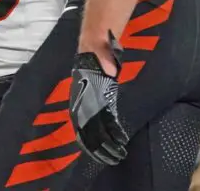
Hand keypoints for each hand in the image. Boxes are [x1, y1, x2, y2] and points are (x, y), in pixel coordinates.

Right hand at [69, 31, 127, 165]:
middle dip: (101, 146)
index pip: (85, 119)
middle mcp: (84, 100)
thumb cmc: (97, 47)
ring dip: (104, 144)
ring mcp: (91, 102)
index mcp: (82, 91)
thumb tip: (110, 69)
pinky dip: (109, 133)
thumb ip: (104, 57)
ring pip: (94, 129)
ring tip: (117, 156)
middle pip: (89, 129)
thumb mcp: (100, 49)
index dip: (96, 135)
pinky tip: (117, 141)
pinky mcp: (100, 102)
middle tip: (116, 157)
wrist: (95, 41)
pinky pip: (102, 122)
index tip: (110, 144)